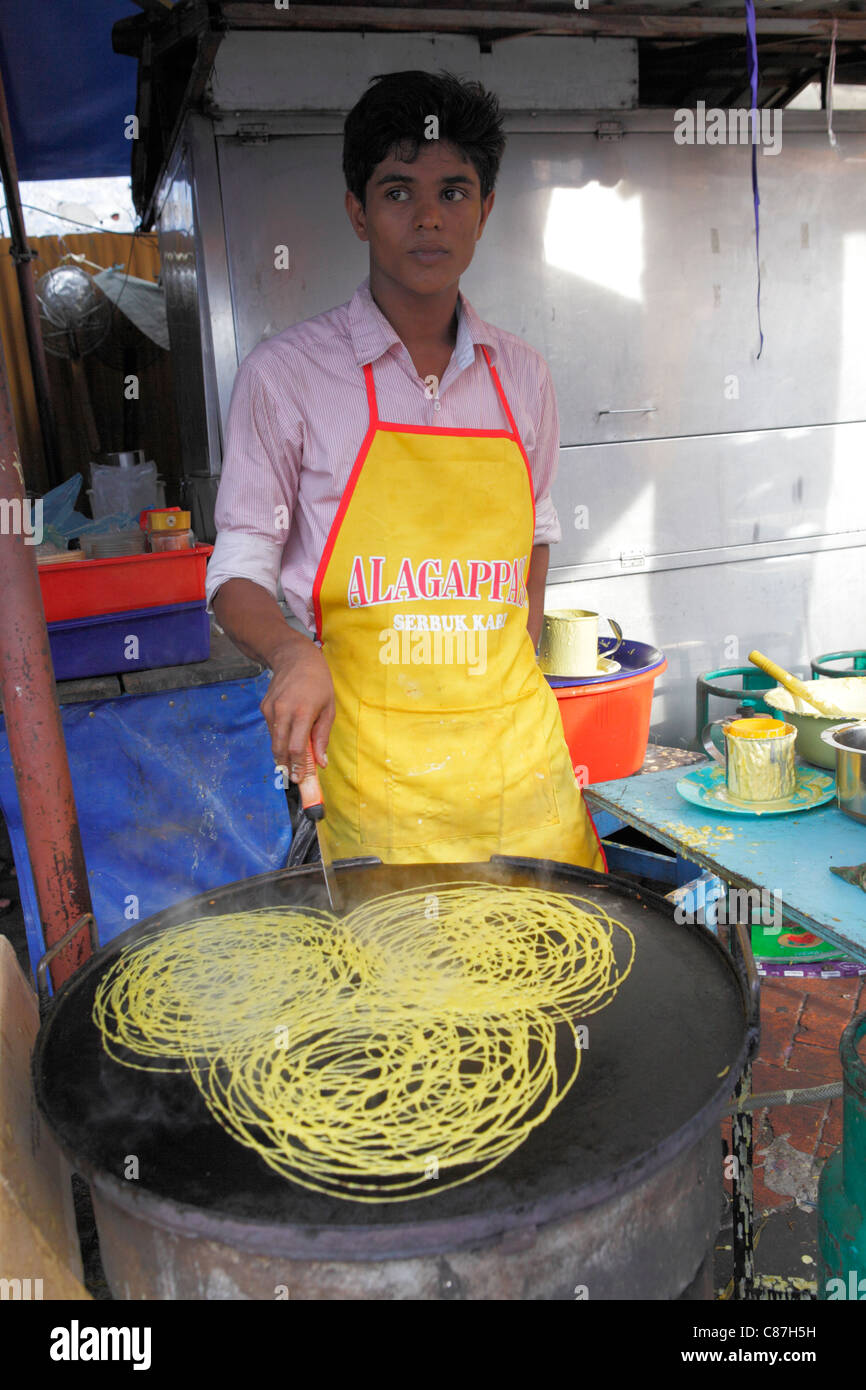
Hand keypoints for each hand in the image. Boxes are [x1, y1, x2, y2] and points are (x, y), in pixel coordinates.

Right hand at [260, 639, 335, 778]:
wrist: (295, 658)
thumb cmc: (318, 683)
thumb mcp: (328, 708)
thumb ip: (322, 736)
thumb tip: (321, 763)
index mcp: (302, 712)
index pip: (296, 748)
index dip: (297, 767)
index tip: (300, 780)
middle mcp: (283, 711)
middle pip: (280, 748)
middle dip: (286, 766)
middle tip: (293, 777)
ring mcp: (271, 709)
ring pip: (274, 740)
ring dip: (282, 753)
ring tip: (293, 760)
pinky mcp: (264, 707)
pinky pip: (271, 729)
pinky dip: (279, 737)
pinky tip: (288, 734)